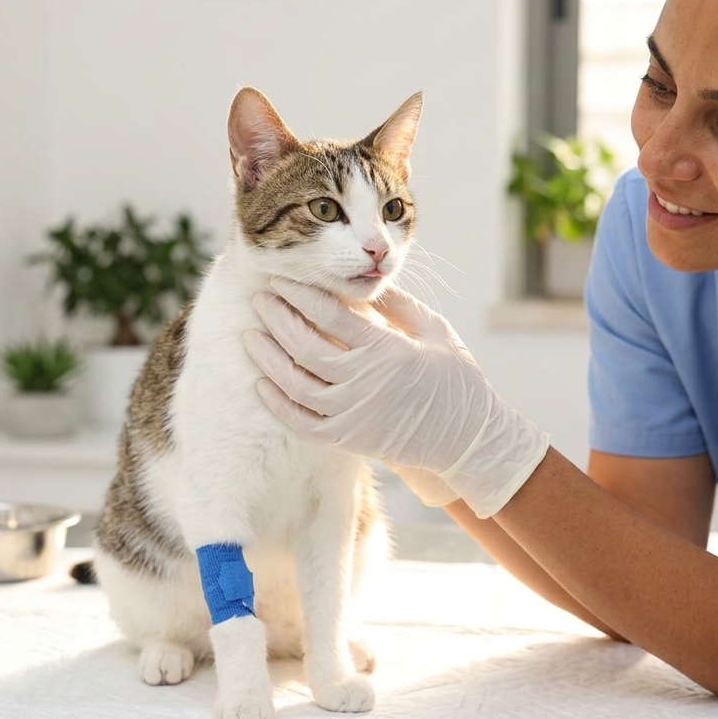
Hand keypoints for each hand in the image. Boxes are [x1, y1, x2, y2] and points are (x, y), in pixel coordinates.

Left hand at [241, 280, 548, 517]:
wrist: (468, 440)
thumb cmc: (456, 380)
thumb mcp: (436, 331)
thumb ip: (399, 304)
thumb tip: (365, 278)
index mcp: (388, 351)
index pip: (333, 316)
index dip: (303, 295)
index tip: (284, 278)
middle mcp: (365, 384)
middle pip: (306, 347)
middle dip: (278, 319)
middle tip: (260, 298)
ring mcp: (354, 416)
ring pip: (296, 384)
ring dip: (268, 359)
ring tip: (249, 335)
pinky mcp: (348, 441)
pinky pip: (301, 423)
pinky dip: (277, 403)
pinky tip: (260, 383)